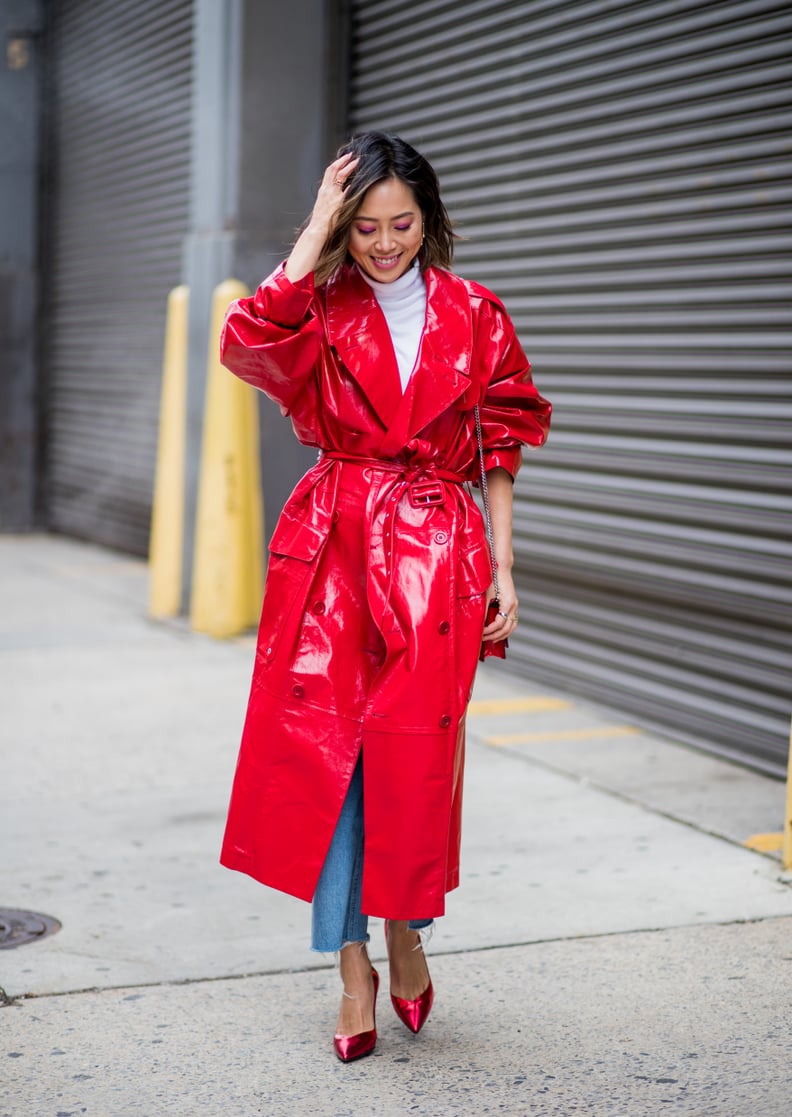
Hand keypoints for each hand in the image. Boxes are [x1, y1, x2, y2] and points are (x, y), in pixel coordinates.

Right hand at [285, 153, 359, 282]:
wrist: (316, 237)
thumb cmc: (323, 229)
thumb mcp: (329, 215)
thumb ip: (335, 206)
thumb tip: (344, 201)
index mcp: (323, 195)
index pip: (329, 176)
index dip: (337, 167)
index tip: (346, 160)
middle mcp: (324, 193)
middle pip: (331, 172)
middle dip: (342, 162)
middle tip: (352, 154)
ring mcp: (328, 196)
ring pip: (336, 176)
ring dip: (346, 167)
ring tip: (355, 160)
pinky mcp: (333, 202)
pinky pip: (340, 187)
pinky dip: (346, 179)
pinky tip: (354, 173)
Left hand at [481, 569, 518, 641]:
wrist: (501, 568)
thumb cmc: (493, 579)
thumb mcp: (486, 595)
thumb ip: (483, 609)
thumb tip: (478, 623)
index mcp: (508, 604)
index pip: (499, 623)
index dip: (489, 630)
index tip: (480, 632)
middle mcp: (513, 606)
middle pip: (506, 628)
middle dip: (494, 635)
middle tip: (483, 638)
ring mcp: (515, 606)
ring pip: (512, 627)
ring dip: (502, 635)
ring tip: (492, 639)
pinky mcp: (512, 605)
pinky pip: (512, 622)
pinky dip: (506, 629)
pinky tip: (498, 631)